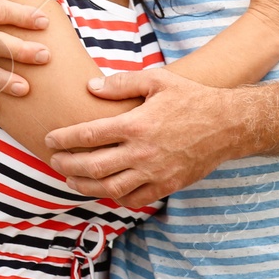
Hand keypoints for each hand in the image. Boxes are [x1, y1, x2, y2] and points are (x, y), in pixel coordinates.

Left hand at [43, 68, 243, 207]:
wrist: (228, 125)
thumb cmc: (191, 98)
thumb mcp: (158, 80)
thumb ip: (122, 83)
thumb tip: (91, 87)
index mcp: (137, 124)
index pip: (89, 135)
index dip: (64, 138)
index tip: (50, 138)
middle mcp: (143, 152)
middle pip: (93, 166)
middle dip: (67, 165)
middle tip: (54, 161)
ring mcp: (155, 172)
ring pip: (109, 187)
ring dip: (84, 186)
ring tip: (71, 180)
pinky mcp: (167, 185)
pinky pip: (134, 199)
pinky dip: (115, 197)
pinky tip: (105, 189)